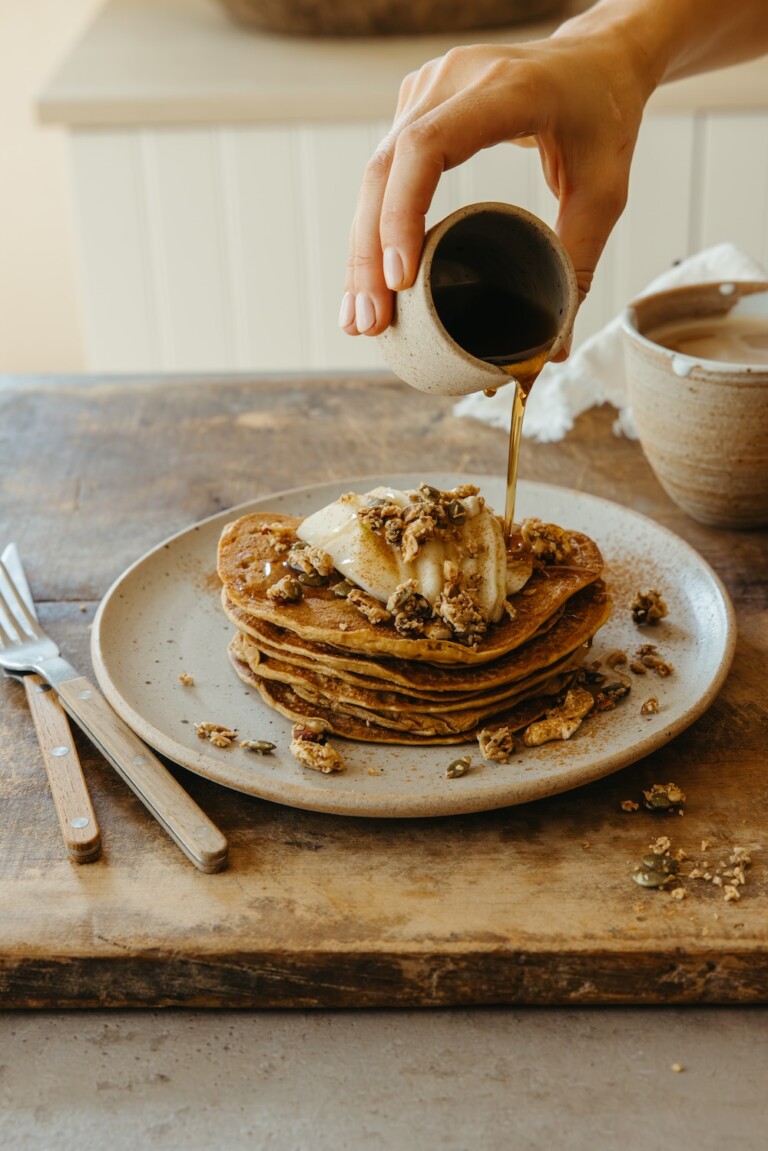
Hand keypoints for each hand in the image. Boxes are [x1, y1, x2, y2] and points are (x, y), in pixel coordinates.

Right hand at [339, 29, 652, 337]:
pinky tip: (368, 280)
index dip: (403, 213)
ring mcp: (427, 88)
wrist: (595, 59)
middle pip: (386, 169)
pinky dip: (372, 229)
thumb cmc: (603, 119)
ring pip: (373, 174)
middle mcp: (453, 79)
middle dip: (370, 254)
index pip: (428, 147)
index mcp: (505, 90)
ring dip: (362, 250)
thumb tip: (552, 350)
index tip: (400, 279)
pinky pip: (382, 173)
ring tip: (360, 318)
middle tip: (371, 322)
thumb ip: (579, 262)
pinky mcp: (414, 105)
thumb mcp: (605, 190)